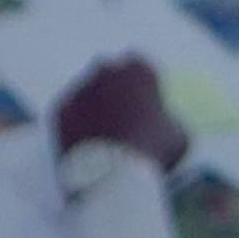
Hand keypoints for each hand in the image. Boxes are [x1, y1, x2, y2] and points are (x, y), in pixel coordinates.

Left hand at [54, 54, 187, 171]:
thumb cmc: (154, 150)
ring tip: (103, 132)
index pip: (140, 63)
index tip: (146, 99)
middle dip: (113, 86)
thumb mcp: (178, 132)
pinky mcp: (60, 110)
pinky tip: (88, 141)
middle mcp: (106, 70)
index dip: (143, 82)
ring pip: (86, 92)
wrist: (114, 174)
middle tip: (122, 112)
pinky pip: (70, 112)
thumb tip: (162, 122)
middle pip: (108, 71)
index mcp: (138, 69)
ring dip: (93, 104)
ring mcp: (79, 89)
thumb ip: (167, 117)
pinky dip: (77, 123)